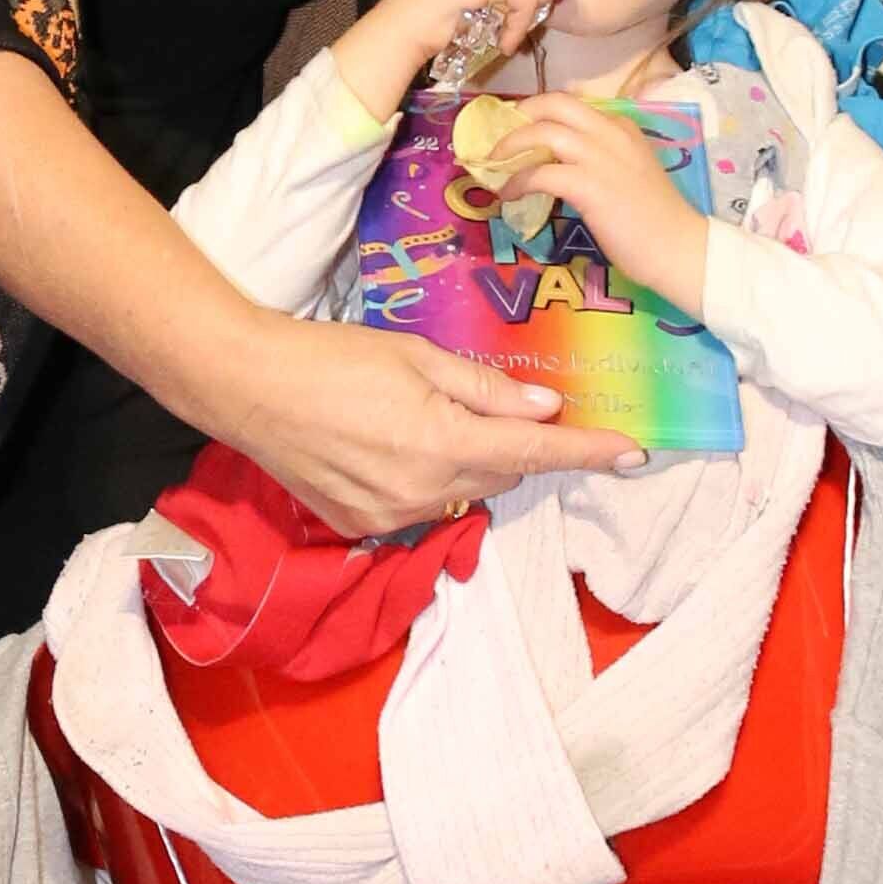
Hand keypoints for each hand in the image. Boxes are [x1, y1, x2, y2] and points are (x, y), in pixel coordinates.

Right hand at [213, 310, 637, 540]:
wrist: (247, 388)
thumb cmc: (331, 357)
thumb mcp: (418, 357)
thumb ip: (486, 390)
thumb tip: (545, 408)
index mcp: (443, 444)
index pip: (536, 455)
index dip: (588, 453)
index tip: (634, 452)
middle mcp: (423, 493)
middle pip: (501, 474)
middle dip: (509, 443)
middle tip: (486, 400)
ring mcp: (390, 517)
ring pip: (462, 490)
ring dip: (464, 460)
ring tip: (417, 416)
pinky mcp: (362, 526)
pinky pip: (419, 504)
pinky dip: (423, 477)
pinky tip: (386, 442)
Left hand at [466, 90, 713, 314]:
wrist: (678, 247)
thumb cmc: (657, 219)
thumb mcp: (631, 172)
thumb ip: (602, 160)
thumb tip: (561, 164)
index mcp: (623, 128)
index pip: (575, 105)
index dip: (543, 112)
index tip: (523, 126)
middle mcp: (611, 134)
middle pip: (556, 104)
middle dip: (522, 114)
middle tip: (502, 135)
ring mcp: (600, 158)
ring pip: (543, 132)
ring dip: (511, 146)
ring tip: (495, 164)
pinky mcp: (589, 186)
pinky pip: (540, 173)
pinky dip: (517, 181)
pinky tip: (508, 195)